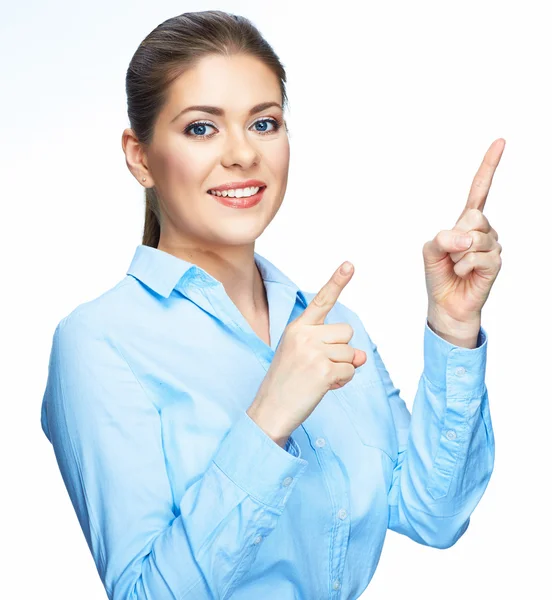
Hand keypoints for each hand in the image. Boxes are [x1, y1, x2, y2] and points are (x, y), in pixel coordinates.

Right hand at [247, 262, 366, 446]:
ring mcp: (314, 352)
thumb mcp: (305, 357)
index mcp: (297, 327)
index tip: (350, 264)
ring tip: (316, 378)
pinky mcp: (324, 371)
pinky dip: (341, 383)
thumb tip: (362, 355)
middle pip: (347, 332)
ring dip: (341, 369)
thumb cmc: (286, 382)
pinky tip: (321, 387)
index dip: (337, 282)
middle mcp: (304, 335)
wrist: (270, 410)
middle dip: (341, 350)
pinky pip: (350, 372)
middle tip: (317, 366)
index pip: (321, 301)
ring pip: (351, 354)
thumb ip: (333, 348)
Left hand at [422, 138, 504, 333]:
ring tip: (456, 267)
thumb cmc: (439, 275)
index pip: (479, 189)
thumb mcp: (430, 251)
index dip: (489, 166)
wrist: (446, 303)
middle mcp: (482, 230)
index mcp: (465, 221)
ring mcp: (491, 245)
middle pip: (474, 216)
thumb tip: (466, 239)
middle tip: (451, 255)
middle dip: (456, 236)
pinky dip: (463, 266)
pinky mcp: (495, 262)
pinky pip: (478, 257)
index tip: (500, 142)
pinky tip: (463, 273)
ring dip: (457, 256)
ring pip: (475, 238)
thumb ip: (442, 238)